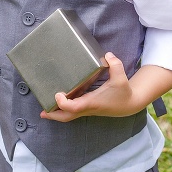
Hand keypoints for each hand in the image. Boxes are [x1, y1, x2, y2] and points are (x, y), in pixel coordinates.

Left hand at [41, 52, 171, 122]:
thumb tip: (107, 55)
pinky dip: (64, 109)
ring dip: (56, 114)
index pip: (74, 107)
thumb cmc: (123, 91)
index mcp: (93, 102)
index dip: (64, 103)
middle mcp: (88, 107)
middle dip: (54, 115)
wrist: (129, 104)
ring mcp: (87, 109)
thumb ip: (115, 65)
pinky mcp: (88, 107)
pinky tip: (57, 102)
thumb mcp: (121, 77)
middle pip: (68, 116)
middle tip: (42, 112)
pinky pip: (73, 111)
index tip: (58, 94)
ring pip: (69, 116)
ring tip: (44, 109)